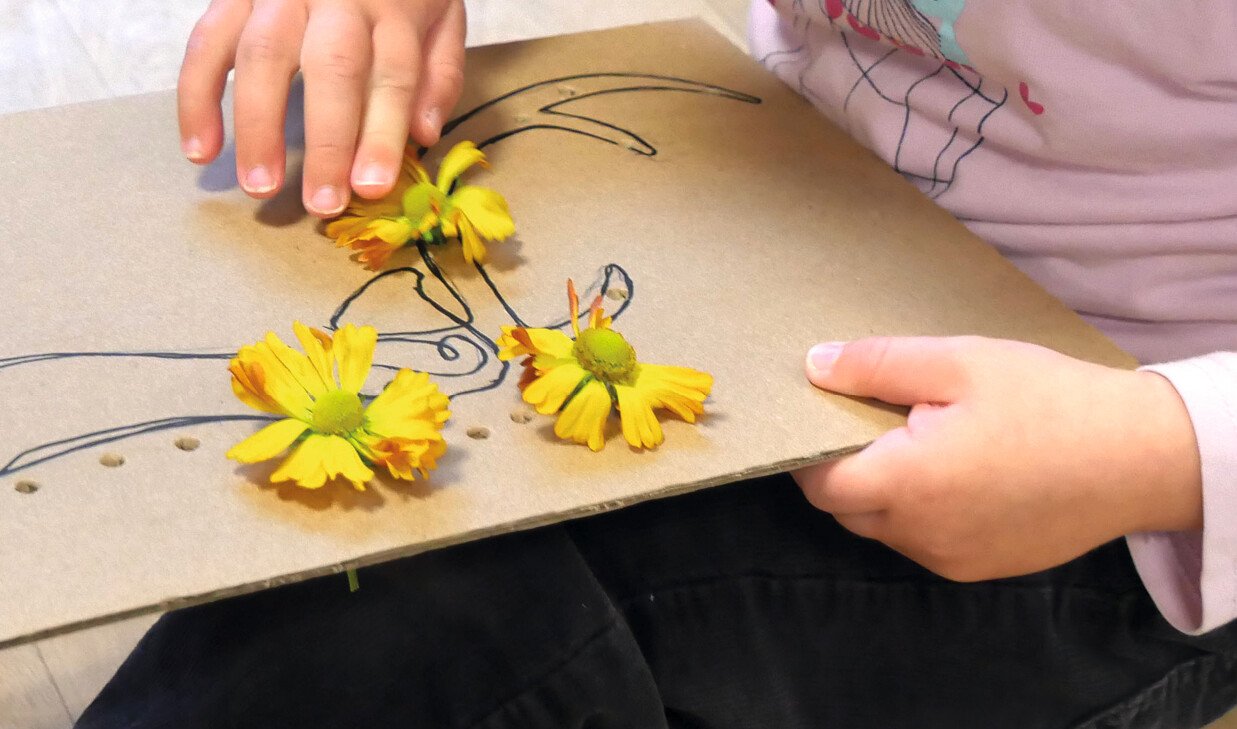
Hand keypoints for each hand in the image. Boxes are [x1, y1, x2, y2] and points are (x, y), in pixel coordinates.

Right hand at [178, 0, 466, 215]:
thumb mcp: (442, 14)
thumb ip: (441, 71)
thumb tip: (424, 133)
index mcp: (392, 8)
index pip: (393, 75)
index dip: (383, 135)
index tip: (371, 187)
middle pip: (331, 68)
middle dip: (326, 141)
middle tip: (319, 203)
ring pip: (261, 55)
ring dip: (257, 126)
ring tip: (258, 187)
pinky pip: (207, 42)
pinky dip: (197, 97)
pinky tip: (200, 149)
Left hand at [795, 336, 1202, 580]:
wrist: (1143, 459)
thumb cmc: (1050, 402)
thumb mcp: (960, 363)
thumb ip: (878, 365)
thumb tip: (814, 366)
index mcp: (908, 483)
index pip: (820, 484)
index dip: (808, 451)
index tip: (821, 416)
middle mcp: (922, 534)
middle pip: (846, 510)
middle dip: (843, 470)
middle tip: (872, 420)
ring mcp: (952, 559)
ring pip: (884, 529)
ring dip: (883, 492)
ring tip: (918, 442)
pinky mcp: (982, 567)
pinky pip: (925, 542)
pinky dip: (920, 512)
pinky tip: (955, 474)